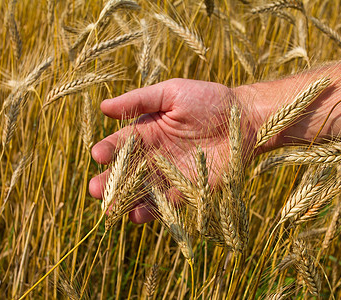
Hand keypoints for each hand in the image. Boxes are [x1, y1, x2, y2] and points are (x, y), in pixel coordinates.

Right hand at [89, 79, 256, 223]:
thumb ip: (140, 100)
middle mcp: (156, 155)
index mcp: (149, 131)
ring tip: (111, 209)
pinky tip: (139, 214)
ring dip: (128, 200)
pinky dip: (155, 208)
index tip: (97, 155)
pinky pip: (170, 200)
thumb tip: (103, 107)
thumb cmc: (208, 99)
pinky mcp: (192, 188)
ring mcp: (172, 173)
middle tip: (96, 190)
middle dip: (112, 181)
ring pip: (144, 189)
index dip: (110, 149)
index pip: (123, 142)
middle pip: (129, 171)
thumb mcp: (172, 92)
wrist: (244, 117)